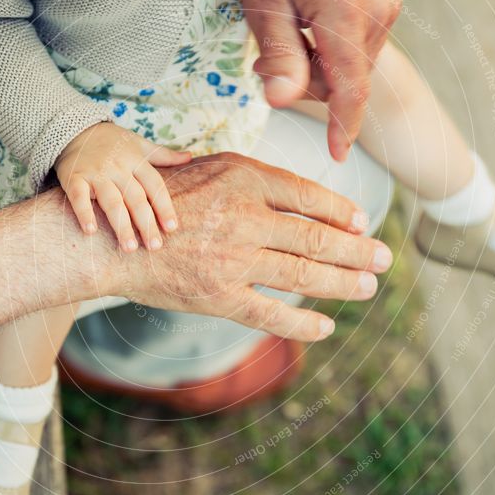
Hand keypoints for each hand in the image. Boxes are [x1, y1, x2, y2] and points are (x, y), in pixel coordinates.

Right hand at [55, 122, 190, 251]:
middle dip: (146, 223)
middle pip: (135, 198)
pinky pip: (79, 197)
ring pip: (111, 201)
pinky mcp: (74, 178)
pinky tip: (91, 231)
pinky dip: (84, 213)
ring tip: (129, 248)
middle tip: (155, 246)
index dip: (164, 207)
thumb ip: (163, 154)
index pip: (154, 185)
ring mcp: (96, 173)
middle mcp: (117, 167)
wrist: (73, 128)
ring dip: (121, 225)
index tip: (172, 228)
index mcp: (136, 160)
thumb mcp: (138, 143)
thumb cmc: (112, 142)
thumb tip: (189, 157)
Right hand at [97, 153, 392, 341]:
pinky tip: (326, 327)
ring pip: (303, 274)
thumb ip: (250, 178)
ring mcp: (232, 259)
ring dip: (343, 282)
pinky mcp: (218, 296)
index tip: (361, 222)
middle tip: (384, 257)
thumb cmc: (157, 200)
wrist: (110, 239)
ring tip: (368, 287)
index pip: (307, 195)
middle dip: (357, 249)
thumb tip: (296, 192)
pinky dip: (303, 323)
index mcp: (242, 177)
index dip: (340, 211)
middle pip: (315, 236)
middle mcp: (243, 216)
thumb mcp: (205, 167)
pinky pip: (271, 314)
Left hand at [241, 0, 401, 159]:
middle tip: (270, 60)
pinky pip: (359, 48)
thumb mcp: (264, 4)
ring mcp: (387, 6)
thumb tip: (283, 99)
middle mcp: (377, 13)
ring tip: (290, 36)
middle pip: (347, 81)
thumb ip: (279, 55)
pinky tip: (311, 28)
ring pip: (353, 67)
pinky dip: (334, 51)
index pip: (350, 88)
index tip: (338, 154)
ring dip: (321, 66)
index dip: (342, 126)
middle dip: (309, 83)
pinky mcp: (387, 3)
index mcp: (346, 14)